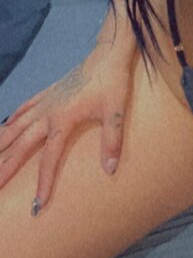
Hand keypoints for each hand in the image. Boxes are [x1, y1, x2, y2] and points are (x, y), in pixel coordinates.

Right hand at [0, 31, 135, 214]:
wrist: (109, 52)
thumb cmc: (113, 81)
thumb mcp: (116, 112)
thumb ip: (112, 140)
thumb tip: (110, 170)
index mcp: (63, 118)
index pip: (49, 157)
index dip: (43, 181)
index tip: (37, 205)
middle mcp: (49, 111)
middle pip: (21, 144)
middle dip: (6, 166)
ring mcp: (47, 101)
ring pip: (17, 125)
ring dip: (2, 143)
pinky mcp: (50, 92)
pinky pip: (25, 108)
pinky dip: (13, 118)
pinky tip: (4, 126)